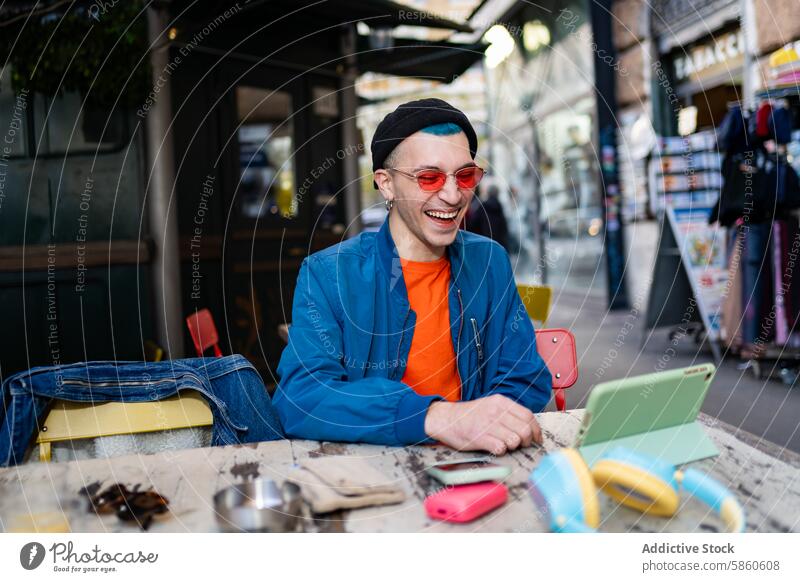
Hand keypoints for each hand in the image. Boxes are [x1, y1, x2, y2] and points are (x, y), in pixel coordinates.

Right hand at [424, 394, 542, 455]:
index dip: (536, 430)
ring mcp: (488, 424)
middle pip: (524, 430)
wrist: (445, 419)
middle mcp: (496, 411)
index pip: (528, 416)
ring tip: (506, 445)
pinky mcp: (480, 438)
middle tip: (522, 445)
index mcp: (501, 402)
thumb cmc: (469, 415)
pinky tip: (495, 448)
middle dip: (527, 441)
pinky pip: (500, 448)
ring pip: (515, 440)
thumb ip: (508, 412)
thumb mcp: (490, 405)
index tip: (537, 438)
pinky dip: (501, 451)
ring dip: (513, 447)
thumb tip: (528, 427)